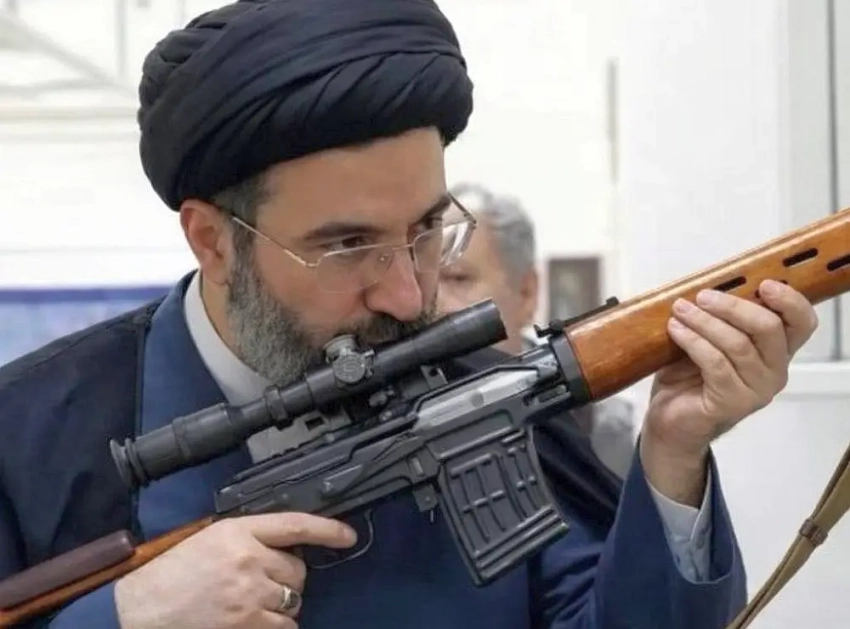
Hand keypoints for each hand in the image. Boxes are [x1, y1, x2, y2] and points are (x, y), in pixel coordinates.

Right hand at [114, 513, 356, 628]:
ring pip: (294, 600)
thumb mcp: (212, 538)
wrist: (141, 609)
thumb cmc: (175, 572)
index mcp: (238, 531)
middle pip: (298, 569)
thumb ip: (251, 537)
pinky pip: (284, 627)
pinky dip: (275, 626)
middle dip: (286, 576)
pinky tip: (252, 619)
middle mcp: (249, 560)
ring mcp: (250, 596)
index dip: (328, 529)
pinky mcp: (247, 626)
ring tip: (251, 602)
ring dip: (281, 603)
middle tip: (258, 580)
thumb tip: (289, 544)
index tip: (348, 535)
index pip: (295, 524)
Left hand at [640, 279, 817, 502]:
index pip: (802, 323)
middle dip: (732, 306)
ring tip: (680, 311)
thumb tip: (710, 286)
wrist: (671, 420)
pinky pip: (715, 363)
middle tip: (701, 296)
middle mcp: (775, 371)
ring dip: (704, 322)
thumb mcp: (709, 340)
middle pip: (768, 328)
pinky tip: (675, 330)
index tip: (764, 283)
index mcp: (776, 351)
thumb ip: (721, 319)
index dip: (790, 301)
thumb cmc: (690, 376)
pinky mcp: (732, 402)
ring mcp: (756, 390)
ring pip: (737, 344)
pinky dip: (693, 341)